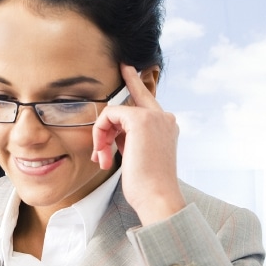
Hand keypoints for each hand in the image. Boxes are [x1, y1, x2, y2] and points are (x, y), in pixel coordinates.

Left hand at [92, 64, 184, 224]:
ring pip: (114, 112)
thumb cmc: (148, 186)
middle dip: (106, 122)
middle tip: (98, 151)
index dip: (134, 82)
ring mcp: (154, 116)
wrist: (157, 197)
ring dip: (102, 137)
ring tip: (102, 160)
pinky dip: (99, 134)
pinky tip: (102, 154)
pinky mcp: (140, 119)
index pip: (146, 99)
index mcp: (167, 126)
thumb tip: (112, 133)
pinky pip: (109, 115)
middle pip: (128, 103)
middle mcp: (165, 117)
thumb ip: (129, 138)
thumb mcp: (139, 157)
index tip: (125, 68)